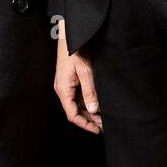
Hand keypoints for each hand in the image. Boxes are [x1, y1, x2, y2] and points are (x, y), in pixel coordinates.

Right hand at [54, 19, 101, 133]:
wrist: (70, 36)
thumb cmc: (75, 51)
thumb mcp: (85, 72)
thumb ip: (89, 92)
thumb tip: (93, 110)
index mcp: (63, 90)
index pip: (72, 114)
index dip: (84, 124)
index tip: (97, 130)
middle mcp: (62, 90)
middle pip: (74, 111)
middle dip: (89, 120)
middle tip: (104, 126)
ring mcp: (65, 86)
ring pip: (76, 105)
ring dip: (88, 112)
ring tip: (103, 118)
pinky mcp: (69, 81)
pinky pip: (77, 97)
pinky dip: (86, 103)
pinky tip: (96, 105)